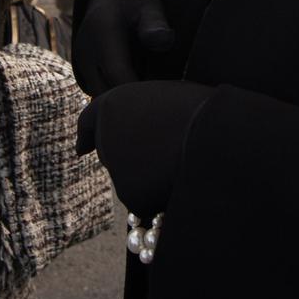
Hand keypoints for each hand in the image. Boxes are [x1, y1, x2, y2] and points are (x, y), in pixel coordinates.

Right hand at [72, 0, 176, 95]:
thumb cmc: (136, 4)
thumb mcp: (149, 7)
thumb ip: (156, 24)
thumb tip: (164, 41)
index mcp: (103, 31)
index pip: (116, 72)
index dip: (138, 91)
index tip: (161, 99)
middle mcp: (86, 50)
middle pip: (105, 90)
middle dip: (130, 104)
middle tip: (158, 107)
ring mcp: (82, 63)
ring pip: (99, 95)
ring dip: (121, 103)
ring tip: (148, 103)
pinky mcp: (84, 71)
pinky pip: (98, 92)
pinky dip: (115, 99)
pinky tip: (136, 98)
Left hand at [75, 80, 213, 214]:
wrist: (216, 131)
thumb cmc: (203, 109)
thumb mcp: (166, 99)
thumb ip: (144, 115)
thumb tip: (144, 140)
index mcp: (114, 102)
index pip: (90, 120)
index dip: (87, 135)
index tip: (83, 148)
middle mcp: (106, 134)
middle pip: (115, 155)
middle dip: (134, 159)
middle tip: (169, 152)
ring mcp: (115, 166)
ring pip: (132, 180)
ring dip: (151, 177)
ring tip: (183, 159)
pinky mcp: (129, 194)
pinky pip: (146, 199)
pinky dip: (160, 196)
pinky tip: (180, 181)